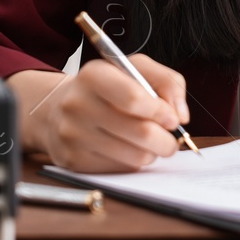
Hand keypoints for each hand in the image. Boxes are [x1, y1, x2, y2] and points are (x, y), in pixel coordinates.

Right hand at [6, 54, 190, 172]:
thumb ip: (167, 82)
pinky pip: (120, 169)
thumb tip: (180, 115)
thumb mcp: (136, 69)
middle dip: (166, 139)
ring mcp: (73, 135)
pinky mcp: (73, 161)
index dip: (160, 111)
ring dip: (152, 152)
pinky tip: (129, 149)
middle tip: (171, 138)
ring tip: (151, 143)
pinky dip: (133, 162)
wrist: (59, 110)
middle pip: (140, 132)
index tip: (173, 119)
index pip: (133, 98)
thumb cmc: (107, 88)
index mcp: (93, 75)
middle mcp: (78, 104)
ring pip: (135, 156)